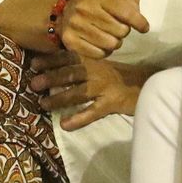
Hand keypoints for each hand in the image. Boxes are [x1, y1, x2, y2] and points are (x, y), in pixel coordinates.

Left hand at [29, 52, 148, 130]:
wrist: (148, 85)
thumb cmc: (121, 77)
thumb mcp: (102, 67)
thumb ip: (83, 67)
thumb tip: (56, 72)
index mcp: (94, 61)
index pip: (69, 57)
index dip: (50, 60)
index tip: (33, 64)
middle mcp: (97, 71)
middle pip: (71, 73)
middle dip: (51, 77)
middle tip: (33, 84)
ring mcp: (105, 87)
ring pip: (79, 92)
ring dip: (60, 98)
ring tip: (44, 105)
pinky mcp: (112, 103)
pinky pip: (93, 112)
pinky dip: (79, 118)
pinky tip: (66, 125)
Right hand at [58, 0, 150, 58]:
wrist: (66, 12)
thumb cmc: (98, 2)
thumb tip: (136, 14)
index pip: (126, 12)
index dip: (139, 22)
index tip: (143, 27)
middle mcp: (85, 8)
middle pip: (121, 31)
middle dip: (124, 31)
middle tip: (117, 27)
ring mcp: (76, 25)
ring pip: (111, 44)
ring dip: (115, 42)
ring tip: (109, 35)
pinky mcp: (70, 40)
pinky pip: (99, 54)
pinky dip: (104, 51)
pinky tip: (100, 43)